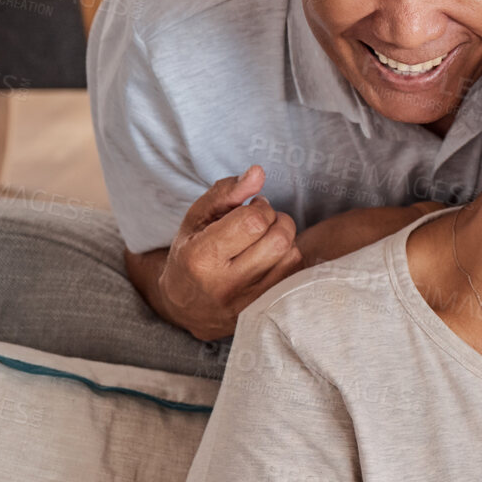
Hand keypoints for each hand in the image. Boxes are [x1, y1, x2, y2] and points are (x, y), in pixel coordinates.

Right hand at [160, 166, 301, 339]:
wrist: (187, 307)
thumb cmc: (191, 255)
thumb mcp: (197, 219)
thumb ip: (226, 193)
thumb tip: (258, 172)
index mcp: (201, 257)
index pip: (253, 221)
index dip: (261, 207)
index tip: (253, 206)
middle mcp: (225, 284)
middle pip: (277, 239)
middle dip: (277, 220)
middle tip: (263, 220)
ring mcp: (247, 302)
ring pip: (290, 256)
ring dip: (285, 239)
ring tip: (265, 238)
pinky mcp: (264, 309)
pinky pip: (295, 274)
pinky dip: (289, 257)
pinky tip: (271, 256)